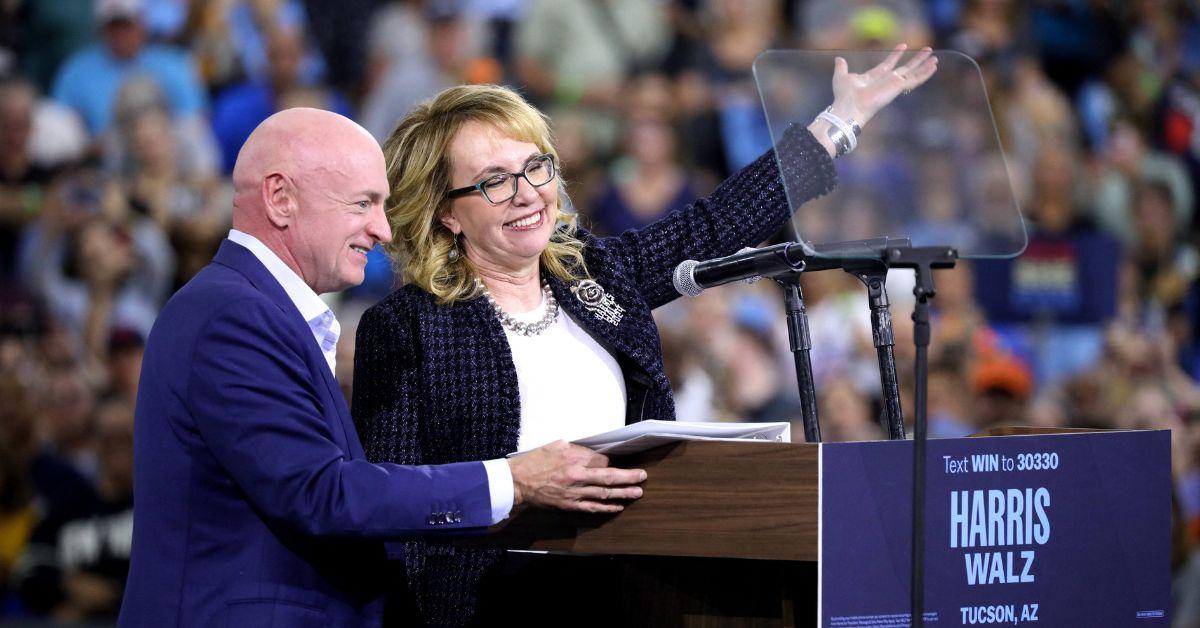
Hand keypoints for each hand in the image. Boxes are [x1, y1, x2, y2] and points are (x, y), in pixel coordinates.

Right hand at [508, 440, 646, 513]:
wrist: (517, 482)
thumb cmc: (535, 461)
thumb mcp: (556, 445)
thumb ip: (577, 449)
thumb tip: (593, 453)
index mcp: (575, 459)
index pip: (602, 460)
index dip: (611, 461)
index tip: (616, 461)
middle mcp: (578, 477)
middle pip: (610, 478)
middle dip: (629, 477)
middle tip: (643, 477)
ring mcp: (575, 493)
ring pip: (605, 495)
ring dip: (624, 493)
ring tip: (638, 492)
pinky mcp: (570, 505)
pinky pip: (593, 507)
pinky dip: (607, 508)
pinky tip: (619, 506)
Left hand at [829, 44, 937, 125]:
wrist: (850, 106)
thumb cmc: (844, 95)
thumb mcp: (841, 76)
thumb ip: (842, 67)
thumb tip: (838, 59)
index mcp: (875, 77)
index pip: (888, 64)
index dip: (895, 55)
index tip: (903, 45)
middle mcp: (886, 81)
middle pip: (905, 68)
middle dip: (916, 60)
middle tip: (928, 50)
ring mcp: (894, 85)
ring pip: (913, 73)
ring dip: (924, 66)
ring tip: (935, 58)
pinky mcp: (898, 87)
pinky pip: (915, 79)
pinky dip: (924, 74)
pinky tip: (933, 68)